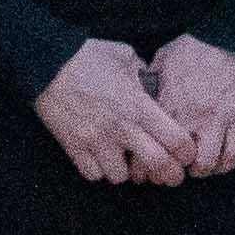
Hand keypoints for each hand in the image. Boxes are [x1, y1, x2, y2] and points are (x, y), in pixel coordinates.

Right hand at [33, 37, 179, 184]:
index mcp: (139, 106)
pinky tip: (102, 159)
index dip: (187, 152)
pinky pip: (93, 175)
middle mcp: (121, 128)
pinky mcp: (73, 147)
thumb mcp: (126, 57)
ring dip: (127, 172)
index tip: (187, 155)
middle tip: (171, 175)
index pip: (176, 140)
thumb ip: (145, 74)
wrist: (47, 63)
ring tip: (127, 161)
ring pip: (121, 177)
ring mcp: (95, 141)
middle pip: (156, 165)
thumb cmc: (89, 57)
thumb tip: (154, 84)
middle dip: (169, 175)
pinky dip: (99, 171)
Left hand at [142, 36, 234, 182]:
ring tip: (196, 168)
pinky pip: (233, 153)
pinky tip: (218, 164)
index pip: (151, 143)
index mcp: (169, 101)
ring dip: (200, 170)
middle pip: (176, 160)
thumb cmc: (199, 44)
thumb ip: (152, 80)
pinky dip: (225, 164)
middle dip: (171, 172)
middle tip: (169, 173)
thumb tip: (140, 94)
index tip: (143, 169)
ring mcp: (218, 119)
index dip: (144, 163)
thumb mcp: (165, 57)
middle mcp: (192, 115)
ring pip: (206, 163)